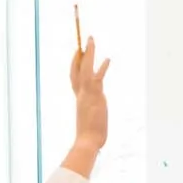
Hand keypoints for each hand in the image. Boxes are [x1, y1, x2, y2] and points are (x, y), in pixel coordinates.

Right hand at [71, 37, 110, 152]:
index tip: (76, 57)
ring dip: (88, 53)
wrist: (86, 142)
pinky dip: (102, 67)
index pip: (74, 80)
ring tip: (91, 40)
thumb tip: (96, 128)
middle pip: (76, 69)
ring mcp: (87, 93)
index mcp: (79, 100)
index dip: (74, 68)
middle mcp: (81, 94)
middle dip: (78, 55)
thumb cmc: (88, 139)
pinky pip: (97, 76)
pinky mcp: (95, 95)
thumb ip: (91, 119)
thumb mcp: (88, 125)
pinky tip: (108, 59)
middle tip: (81, 43)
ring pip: (85, 68)